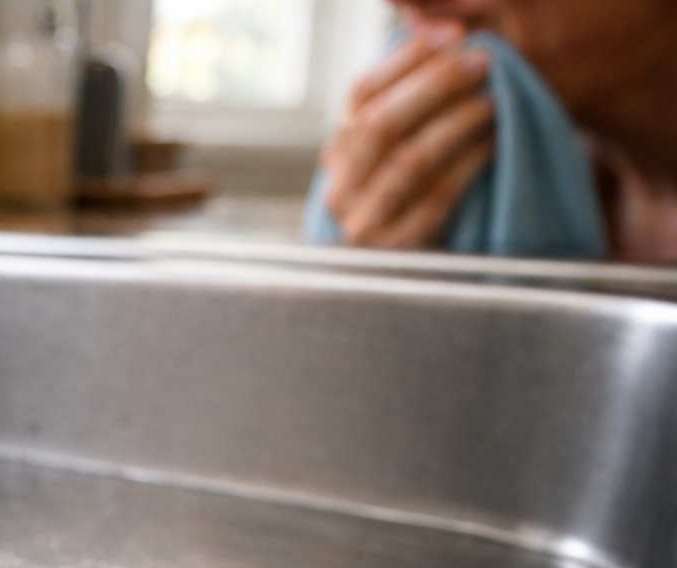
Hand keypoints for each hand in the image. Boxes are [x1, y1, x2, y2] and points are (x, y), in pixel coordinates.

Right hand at [321, 23, 496, 248]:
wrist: (403, 280)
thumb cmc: (410, 201)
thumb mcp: (397, 151)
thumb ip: (407, 98)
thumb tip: (436, 25)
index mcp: (336, 154)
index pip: (359, 95)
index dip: (405, 59)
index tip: (451, 32)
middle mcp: (340, 188)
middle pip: (381, 123)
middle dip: (435, 85)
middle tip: (481, 60)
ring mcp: (363, 222)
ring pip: (408, 158)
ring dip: (456, 122)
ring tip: (493, 99)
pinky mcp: (397, 248)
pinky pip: (436, 197)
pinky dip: (469, 164)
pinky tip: (494, 143)